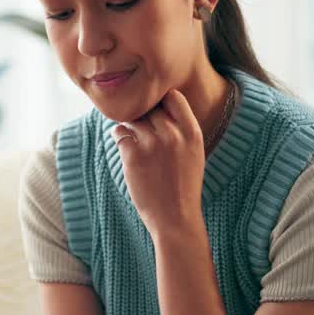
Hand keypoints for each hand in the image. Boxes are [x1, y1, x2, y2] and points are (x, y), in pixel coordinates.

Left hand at [111, 89, 205, 235]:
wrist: (175, 218)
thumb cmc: (183, 186)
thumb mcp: (193, 153)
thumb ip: (181, 129)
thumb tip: (158, 105)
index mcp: (192, 132)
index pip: (172, 96)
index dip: (161, 101)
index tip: (156, 112)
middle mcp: (173, 134)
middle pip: (150, 107)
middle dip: (143, 115)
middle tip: (141, 130)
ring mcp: (152, 144)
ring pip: (133, 119)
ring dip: (129, 127)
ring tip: (134, 142)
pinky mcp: (133, 156)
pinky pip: (119, 133)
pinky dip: (120, 138)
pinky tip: (127, 151)